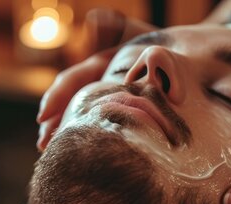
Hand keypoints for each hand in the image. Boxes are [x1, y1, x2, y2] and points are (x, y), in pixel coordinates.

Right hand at [36, 9, 156, 150]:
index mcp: (99, 65)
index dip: (56, 98)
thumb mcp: (139, 35)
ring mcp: (111, 100)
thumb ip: (116, 27)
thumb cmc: (162, 46)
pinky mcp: (125, 115)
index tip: (43, 116)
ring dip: (70, 136)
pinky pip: (106, 130)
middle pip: (72, 105)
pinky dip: (95, 143)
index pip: (71, 82)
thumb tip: (96, 17)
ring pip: (85, 119)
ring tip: (57, 156)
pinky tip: (91, 159)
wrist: (186, 58)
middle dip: (56, 124)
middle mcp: (100, 83)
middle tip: (44, 145)